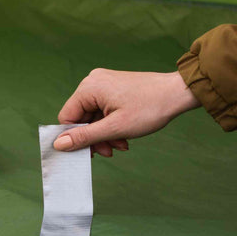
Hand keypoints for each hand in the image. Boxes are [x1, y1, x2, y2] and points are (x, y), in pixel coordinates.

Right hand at [54, 69, 199, 156]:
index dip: (75, 137)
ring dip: (105, 133)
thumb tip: (58, 144)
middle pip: (81, 116)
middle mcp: (92, 81)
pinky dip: (111, 124)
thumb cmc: (149, 108)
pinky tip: (124, 135)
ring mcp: (103, 83)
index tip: (90, 153)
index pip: (67, 117)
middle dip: (95, 137)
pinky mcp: (113, 87)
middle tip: (110, 152)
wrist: (178, 93)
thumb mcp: (115, 128)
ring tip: (121, 145)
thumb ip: (85, 136)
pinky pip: (103, 109)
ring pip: (93, 115)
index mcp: (88, 88)